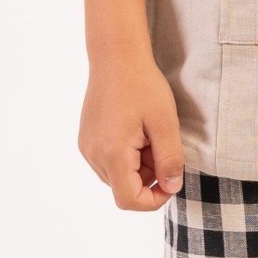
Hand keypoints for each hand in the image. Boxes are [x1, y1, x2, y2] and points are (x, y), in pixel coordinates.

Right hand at [77, 50, 185, 210]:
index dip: (154, 200)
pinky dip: (125, 155)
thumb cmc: (143, 85)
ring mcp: (86, 147)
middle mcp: (93, 155)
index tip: (171, 179)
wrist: (116, 56)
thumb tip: (171, 188)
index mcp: (112, 153)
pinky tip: (135, 130)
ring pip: (116, 176)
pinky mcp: (86, 139)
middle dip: (148, 177)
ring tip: (148, 134)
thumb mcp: (165, 122)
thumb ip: (170, 159)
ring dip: (137, 166)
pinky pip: (108, 162)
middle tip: (160, 143)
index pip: (129, 201)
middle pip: (124, 188)